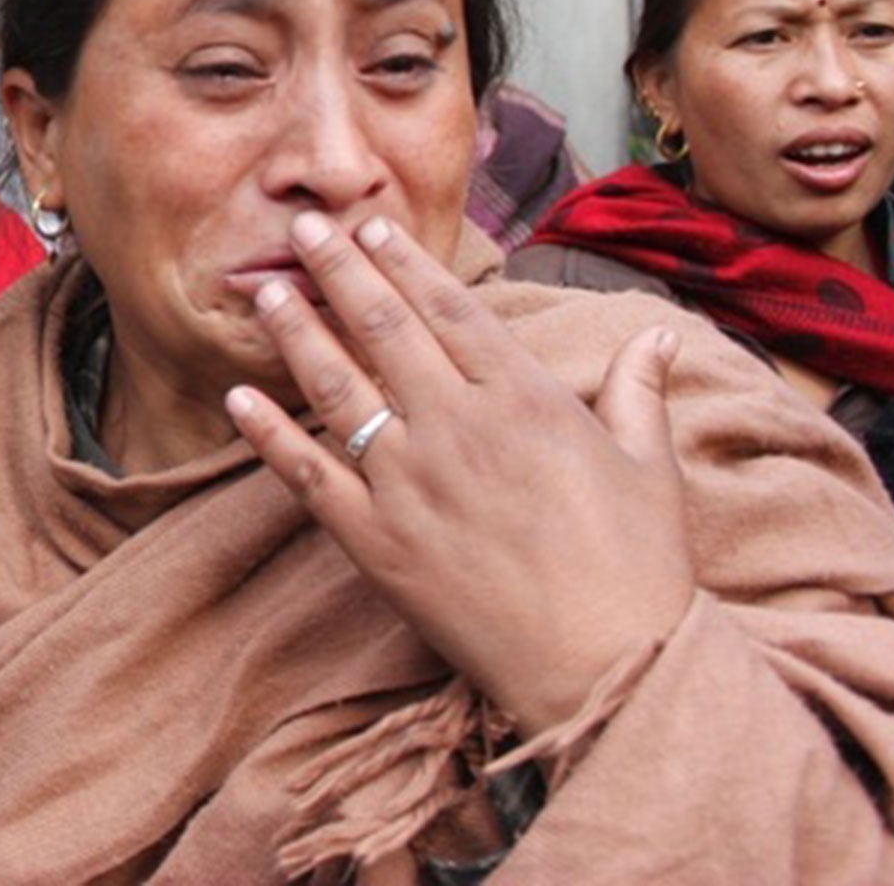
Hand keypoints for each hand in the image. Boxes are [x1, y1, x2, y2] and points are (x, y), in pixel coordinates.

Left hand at [224, 210, 695, 734]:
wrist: (607, 670)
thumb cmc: (638, 569)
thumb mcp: (652, 467)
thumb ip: (640, 390)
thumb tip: (658, 334)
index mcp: (525, 398)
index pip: (450, 308)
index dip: (404, 262)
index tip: (370, 224)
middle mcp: (457, 426)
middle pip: (383, 329)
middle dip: (338, 270)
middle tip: (301, 226)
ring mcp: (409, 482)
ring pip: (337, 387)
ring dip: (296, 332)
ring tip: (265, 290)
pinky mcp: (376, 540)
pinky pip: (309, 474)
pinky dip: (267, 434)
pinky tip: (236, 398)